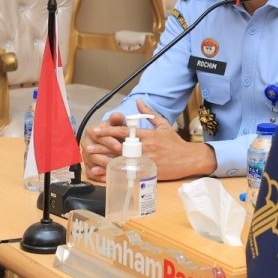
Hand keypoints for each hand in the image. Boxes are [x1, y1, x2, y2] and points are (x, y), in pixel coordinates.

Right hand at [81, 111, 129, 179]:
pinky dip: (98, 176)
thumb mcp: (117, 125)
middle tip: (118, 160)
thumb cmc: (114, 132)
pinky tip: (107, 177)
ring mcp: (85, 156)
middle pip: (93, 152)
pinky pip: (90, 173)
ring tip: (114, 169)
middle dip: (106, 156)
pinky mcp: (87, 166)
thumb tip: (116, 115)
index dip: (109, 142)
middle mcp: (86, 143)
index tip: (119, 147)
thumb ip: (117, 120)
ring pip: (92, 163)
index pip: (99, 137)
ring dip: (103, 166)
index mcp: (91, 131)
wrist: (111, 141)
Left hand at [84, 100, 214, 181]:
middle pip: (119, 147)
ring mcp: (146, 161)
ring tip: (93, 162)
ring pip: (122, 161)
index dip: (108, 131)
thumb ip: (149, 113)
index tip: (96, 130)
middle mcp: (145, 148)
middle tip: (88, 146)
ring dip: (106, 161)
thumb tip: (138, 102)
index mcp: (147, 135)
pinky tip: (107, 175)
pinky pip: (130, 172)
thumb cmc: (175, 143)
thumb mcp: (163, 125)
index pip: (124, 132)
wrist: (188, 159)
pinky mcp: (149, 172)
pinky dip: (117, 173)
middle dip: (103, 147)